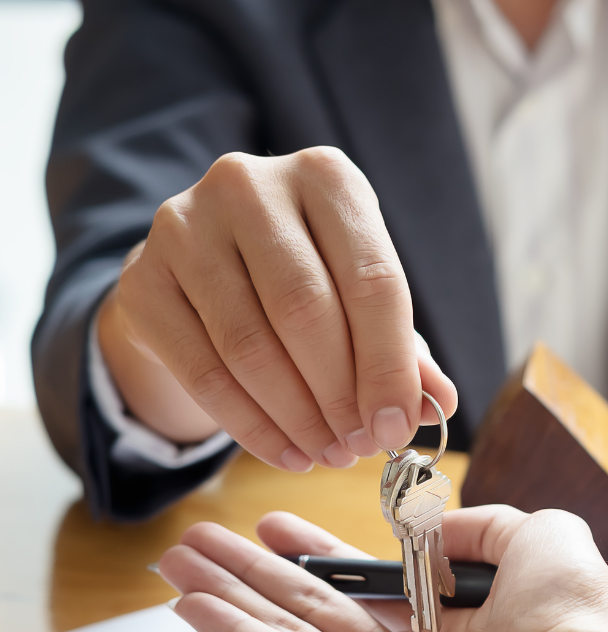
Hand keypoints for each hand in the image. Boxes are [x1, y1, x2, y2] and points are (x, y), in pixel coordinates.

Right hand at [98, 147, 456, 469]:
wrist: (204, 268)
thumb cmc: (305, 280)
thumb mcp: (361, 299)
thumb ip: (404, 347)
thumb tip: (439, 403)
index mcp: (326, 177)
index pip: (372, 280)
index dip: (389, 366)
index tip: (396, 428)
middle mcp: (251, 185)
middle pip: (306, 311)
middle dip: (341, 396)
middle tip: (359, 447)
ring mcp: (185, 226)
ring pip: (251, 346)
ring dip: (298, 418)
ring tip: (328, 454)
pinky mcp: (143, 278)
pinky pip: (203, 371)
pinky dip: (251, 426)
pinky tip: (286, 452)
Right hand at [157, 506, 607, 631]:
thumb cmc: (572, 613)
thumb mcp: (532, 534)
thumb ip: (476, 524)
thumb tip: (432, 529)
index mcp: (448, 622)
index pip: (364, 584)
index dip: (316, 552)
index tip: (275, 523)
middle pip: (312, 607)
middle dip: (253, 573)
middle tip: (200, 542)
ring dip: (228, 598)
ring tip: (177, 563)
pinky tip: (193, 606)